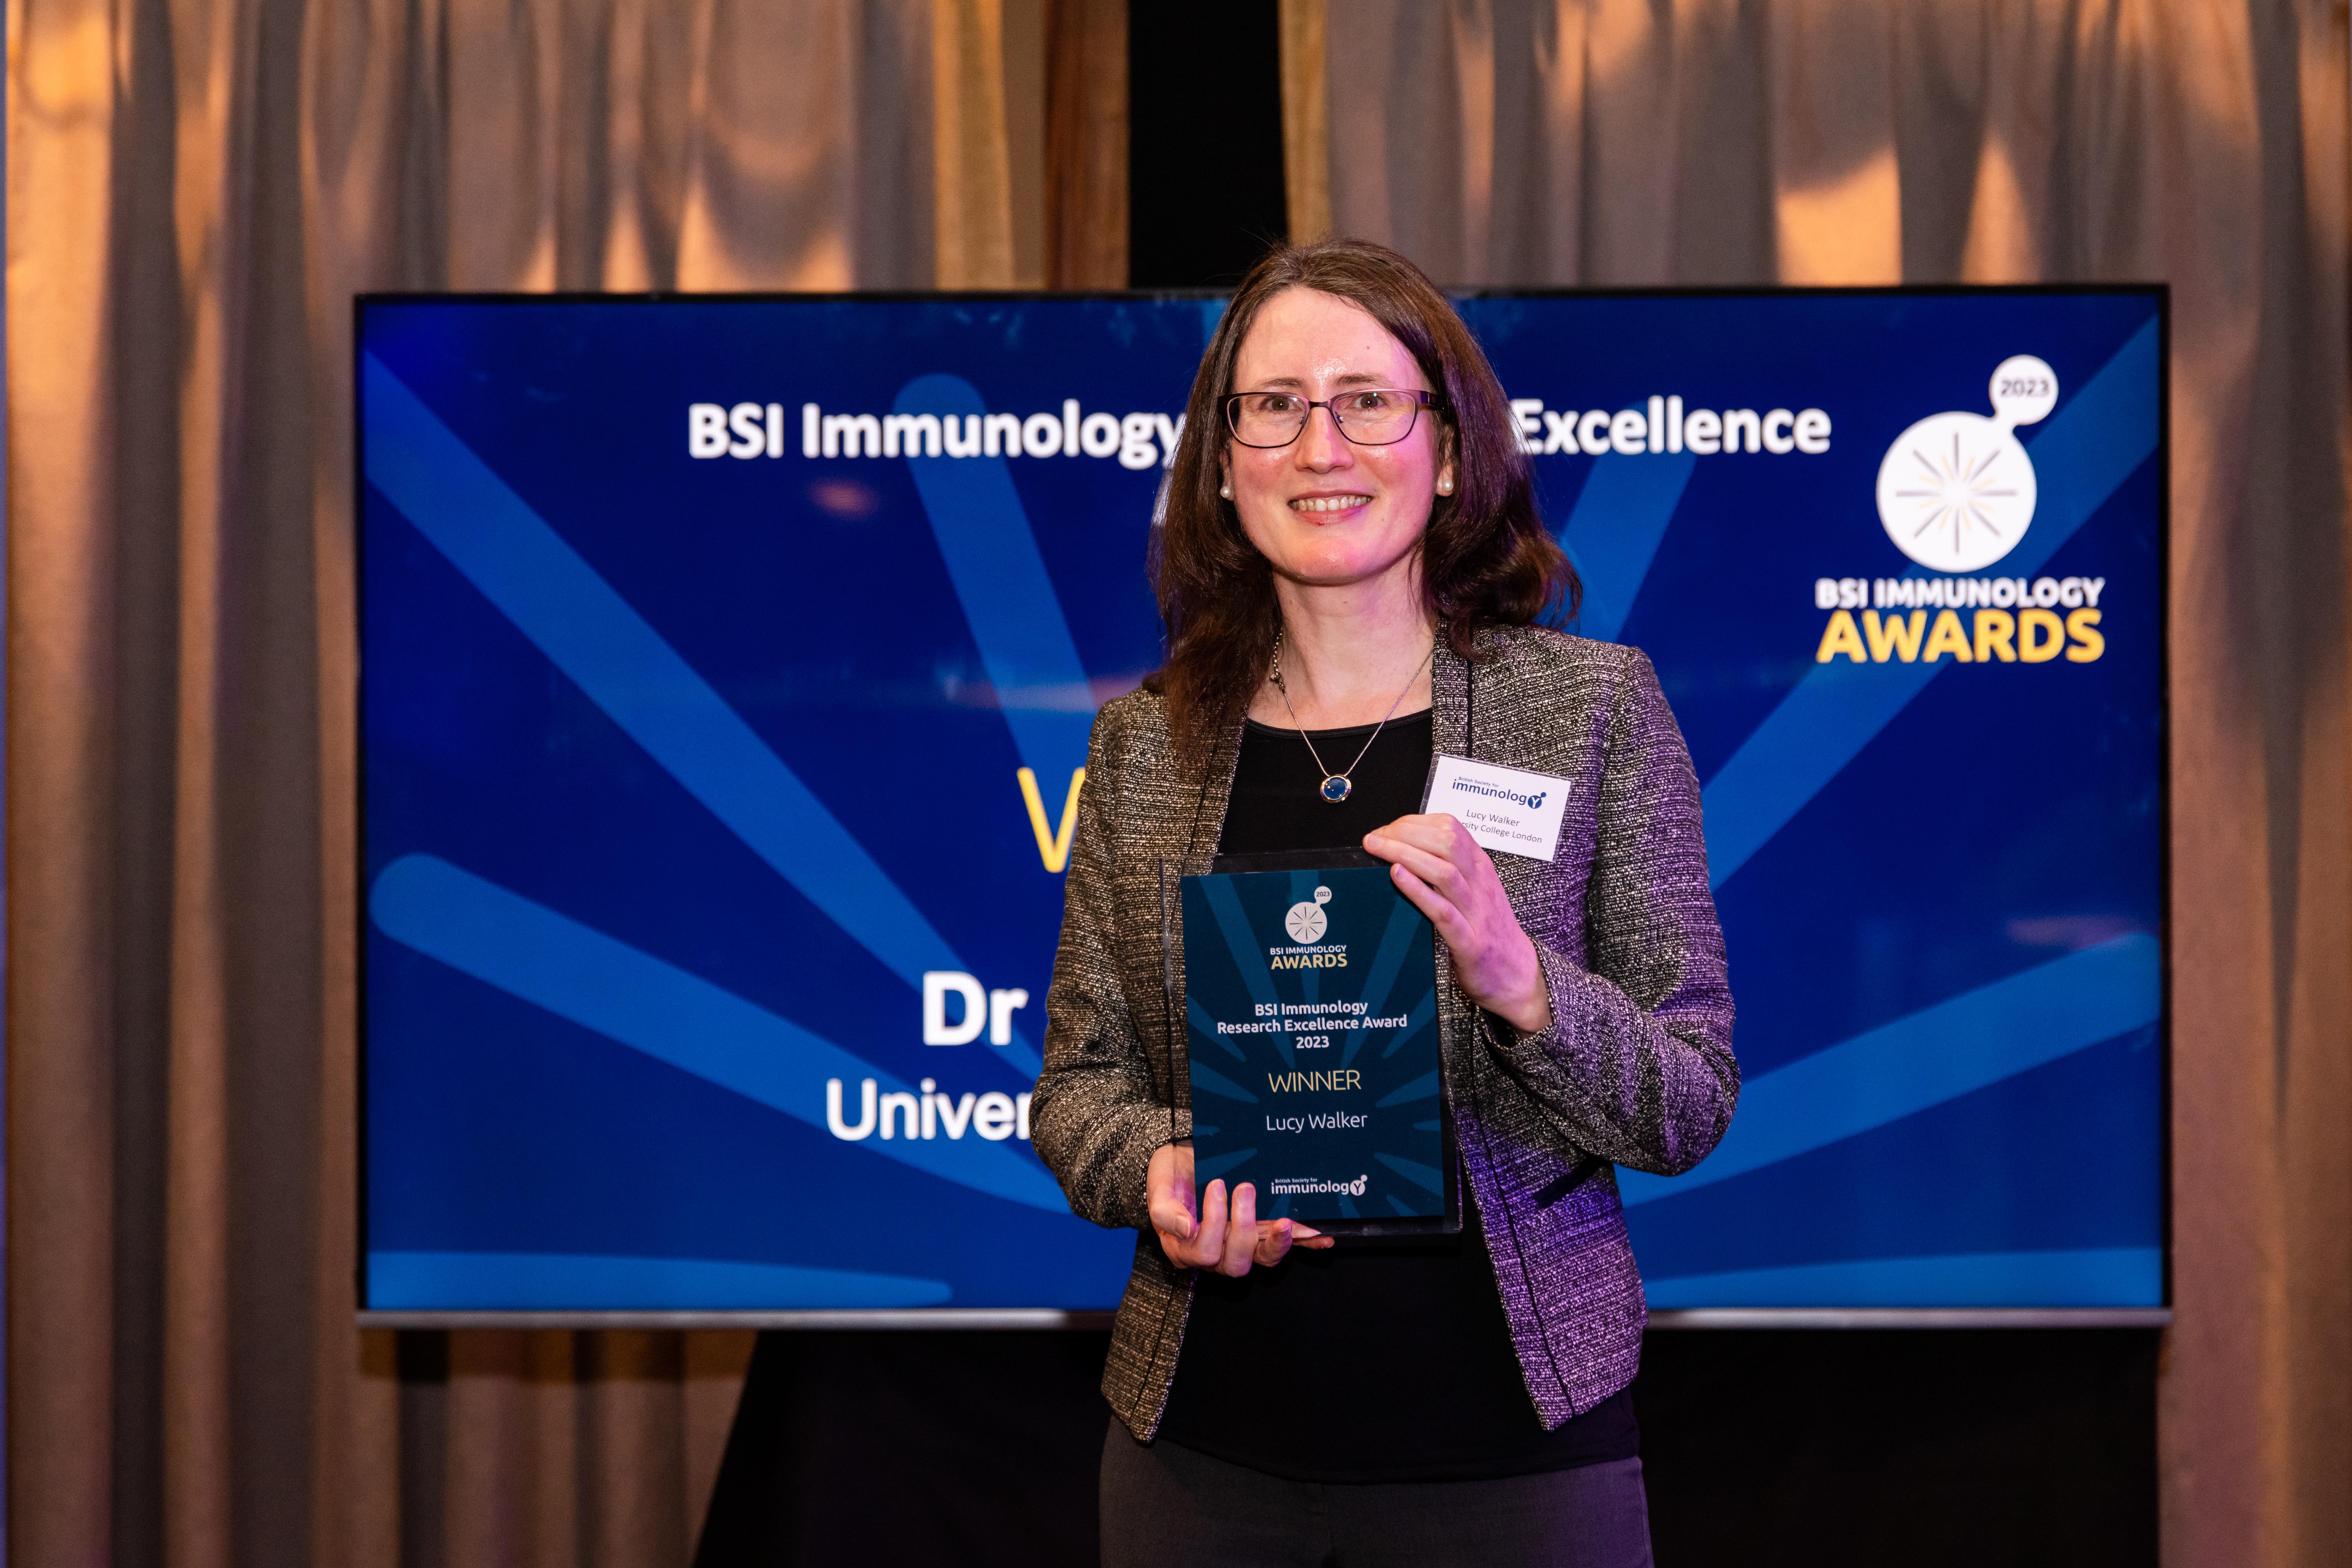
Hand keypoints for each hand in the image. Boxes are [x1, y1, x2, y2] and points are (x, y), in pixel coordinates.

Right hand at [1147, 1140, 1332, 1275]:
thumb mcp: (1159, 1188)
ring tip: (1284, 1222)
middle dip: (1243, 1227)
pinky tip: (1322, 1238)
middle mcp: (1216, 1253)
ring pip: (1263, 1259)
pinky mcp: (1261, 1232)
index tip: (1217, 1185)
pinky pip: (1283, 1244)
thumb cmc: (1170, 1176)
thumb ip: (1165, 1211)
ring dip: (1278, 1243)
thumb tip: (1185, 1228)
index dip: (1213, 1223)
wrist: (1184, 1159)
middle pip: (1236, 1263)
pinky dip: (1305, 1244)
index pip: (1204, 1253)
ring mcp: (1241, 1244)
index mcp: (1187, 1248)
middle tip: (1244, 1187)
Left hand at [1364, 813, 1553, 1033]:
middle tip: (1374, 838)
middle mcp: (1480, 883)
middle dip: (1405, 833)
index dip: (1414, 822)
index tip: (1386, 828)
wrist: (1519, 975)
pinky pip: (1443, 911)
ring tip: (1377, 848)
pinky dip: (1419, 891)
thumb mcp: (1475, 891)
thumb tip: (1407, 850)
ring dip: (1406, 854)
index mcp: (1481, 867)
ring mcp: (1477, 912)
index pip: (1450, 828)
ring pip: (1444, 871)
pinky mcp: (1470, 942)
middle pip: (1446, 842)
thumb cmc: (1489, 930)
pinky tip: (1397, 877)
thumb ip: (1450, 869)